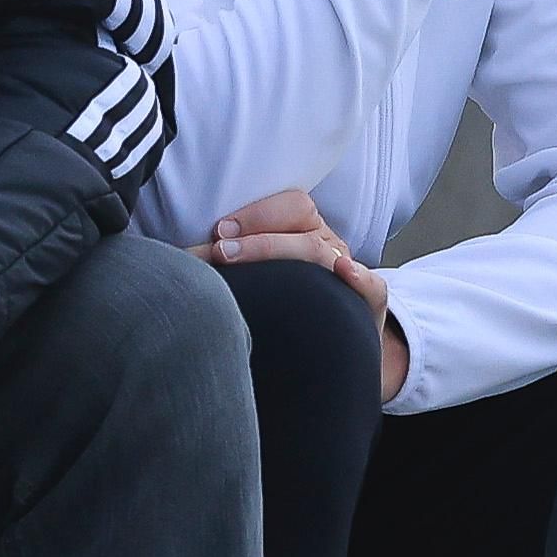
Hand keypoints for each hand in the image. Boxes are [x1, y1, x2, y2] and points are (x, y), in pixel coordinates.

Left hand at [202, 183, 404, 399]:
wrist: (332, 351)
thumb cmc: (289, 307)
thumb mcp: (266, 278)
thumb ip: (233, 261)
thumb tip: (182, 258)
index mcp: (306, 233)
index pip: (290, 206)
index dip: (255, 215)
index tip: (218, 232)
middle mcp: (328, 248)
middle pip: (303, 227)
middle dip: (260, 238)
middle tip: (221, 252)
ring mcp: (348, 274)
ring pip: (327, 254)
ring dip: (285, 252)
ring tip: (246, 260)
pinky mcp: (367, 305)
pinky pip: (373, 287)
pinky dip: (361, 278)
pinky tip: (345, 272)